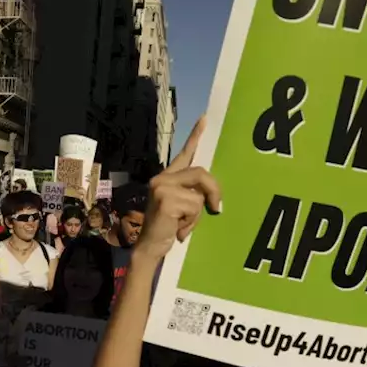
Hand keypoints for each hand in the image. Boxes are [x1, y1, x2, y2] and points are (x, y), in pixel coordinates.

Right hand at [139, 117, 221, 260]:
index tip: (205, 119)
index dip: (195, 136)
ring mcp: (162, 187)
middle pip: (201, 173)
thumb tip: (214, 195)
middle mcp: (162, 178)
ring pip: (198, 194)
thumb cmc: (168, 228)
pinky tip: (179, 229)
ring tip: (184, 225)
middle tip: (217, 208)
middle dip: (213, 190)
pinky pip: (194, 206)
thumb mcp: (184, 207)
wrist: (150, 247)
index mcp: (167, 178)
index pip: (184, 154)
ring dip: (197, 214)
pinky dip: (192, 221)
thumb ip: (193, 194)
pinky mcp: (165, 199)